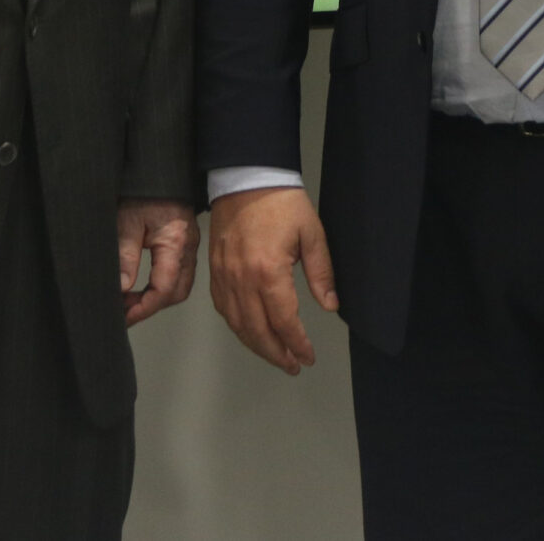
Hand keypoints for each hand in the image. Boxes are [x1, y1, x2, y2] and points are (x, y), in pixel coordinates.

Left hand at [116, 197, 198, 326]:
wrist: (158, 169)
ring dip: (157, 298)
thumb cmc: (145, 189)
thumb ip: (125, 256)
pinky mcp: (184, 242)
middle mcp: (187, 248)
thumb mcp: (127, 222)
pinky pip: (179, 273)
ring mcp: (188, 245)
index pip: (164, 289)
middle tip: (125, 311)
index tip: (123, 316)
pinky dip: (162, 285)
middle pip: (177, 292)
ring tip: (131, 300)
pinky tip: (143, 285)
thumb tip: (121, 288)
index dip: (143, 308)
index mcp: (175, 243)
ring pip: (180, 285)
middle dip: (151, 307)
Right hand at [208, 186, 338, 374]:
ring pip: (237, 324)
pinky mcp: (214, 271)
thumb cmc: (282, 202)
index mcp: (268, 271)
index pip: (283, 321)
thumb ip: (321, 273)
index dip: (297, 344)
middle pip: (257, 331)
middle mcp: (241, 279)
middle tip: (293, 366)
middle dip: (276, 354)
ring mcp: (224, 276)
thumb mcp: (312, 234)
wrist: (246, 177)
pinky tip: (250, 332)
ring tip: (275, 356)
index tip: (308, 357)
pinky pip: (223, 309)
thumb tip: (329, 306)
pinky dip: (237, 326)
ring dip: (256, 345)